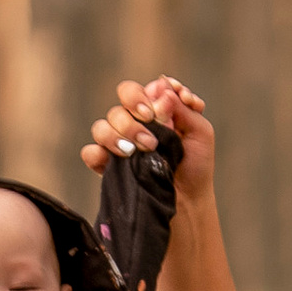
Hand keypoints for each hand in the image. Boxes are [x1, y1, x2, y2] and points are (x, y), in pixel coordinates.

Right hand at [83, 75, 212, 199]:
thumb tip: (164, 90)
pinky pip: (91, 152)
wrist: (188, 202)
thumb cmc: (195, 166)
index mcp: (155, 109)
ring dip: (122, 131)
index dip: (152, 91)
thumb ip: (184, 109)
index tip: (167, 102)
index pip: (145, 88)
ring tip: (144, 147)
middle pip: (122, 97)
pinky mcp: (107, 165)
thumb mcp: (201, 133)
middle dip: (136, 105)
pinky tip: (120, 157)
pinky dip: (98, 152)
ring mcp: (118, 143)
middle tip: (151, 121)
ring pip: (104, 124)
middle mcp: (134, 122)